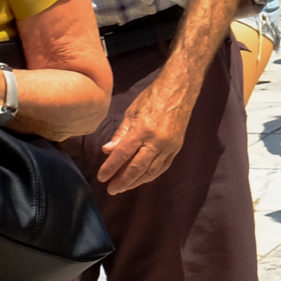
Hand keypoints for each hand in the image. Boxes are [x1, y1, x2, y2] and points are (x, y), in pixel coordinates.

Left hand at [97, 72, 196, 192]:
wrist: (179, 90)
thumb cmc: (152, 97)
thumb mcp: (131, 112)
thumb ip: (120, 134)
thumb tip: (107, 151)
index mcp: (143, 130)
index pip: (123, 154)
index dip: (110, 168)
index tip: (101, 177)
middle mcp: (157, 141)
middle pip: (137, 168)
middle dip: (123, 181)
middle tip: (111, 190)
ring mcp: (169, 146)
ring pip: (151, 171)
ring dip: (136, 181)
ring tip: (123, 187)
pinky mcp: (176, 148)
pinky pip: (162, 167)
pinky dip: (150, 176)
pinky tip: (140, 179)